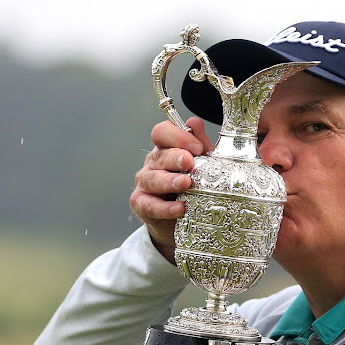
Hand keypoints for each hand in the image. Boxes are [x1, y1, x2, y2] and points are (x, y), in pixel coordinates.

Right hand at [130, 117, 212, 262]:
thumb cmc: (193, 188)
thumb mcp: (202, 165)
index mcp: (166, 149)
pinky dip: (165, 208)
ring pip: (153, 178)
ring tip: (186, 184)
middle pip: (159, 155)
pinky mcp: (141, 205)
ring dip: (169, 181)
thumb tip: (194, 122)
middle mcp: (153, 163)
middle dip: (175, 157)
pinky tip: (180, 209)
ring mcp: (145, 183)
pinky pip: (150, 204)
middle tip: (190, 162)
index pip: (162, 132)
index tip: (197, 147)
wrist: (183, 222)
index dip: (177, 136)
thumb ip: (200, 145)